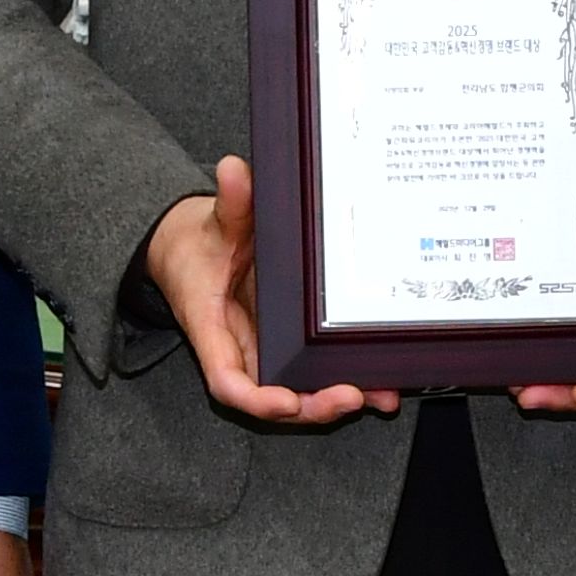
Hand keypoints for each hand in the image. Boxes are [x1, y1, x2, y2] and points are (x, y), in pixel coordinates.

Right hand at [145, 159, 392, 426]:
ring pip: (300, 393)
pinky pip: (314, 372)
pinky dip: (348, 381)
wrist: (193, 249)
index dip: (258, 399)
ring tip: (380, 395)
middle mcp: (242, 351)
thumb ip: (228, 202)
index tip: (285, 402)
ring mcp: (267, 352)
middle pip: (274, 400)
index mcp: (213, 331)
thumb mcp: (212, 221)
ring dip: (340, 401)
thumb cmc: (198, 244)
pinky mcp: (288, 346)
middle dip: (312, 406)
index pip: (228, 382)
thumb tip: (234, 169)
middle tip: (350, 397)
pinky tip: (383, 383)